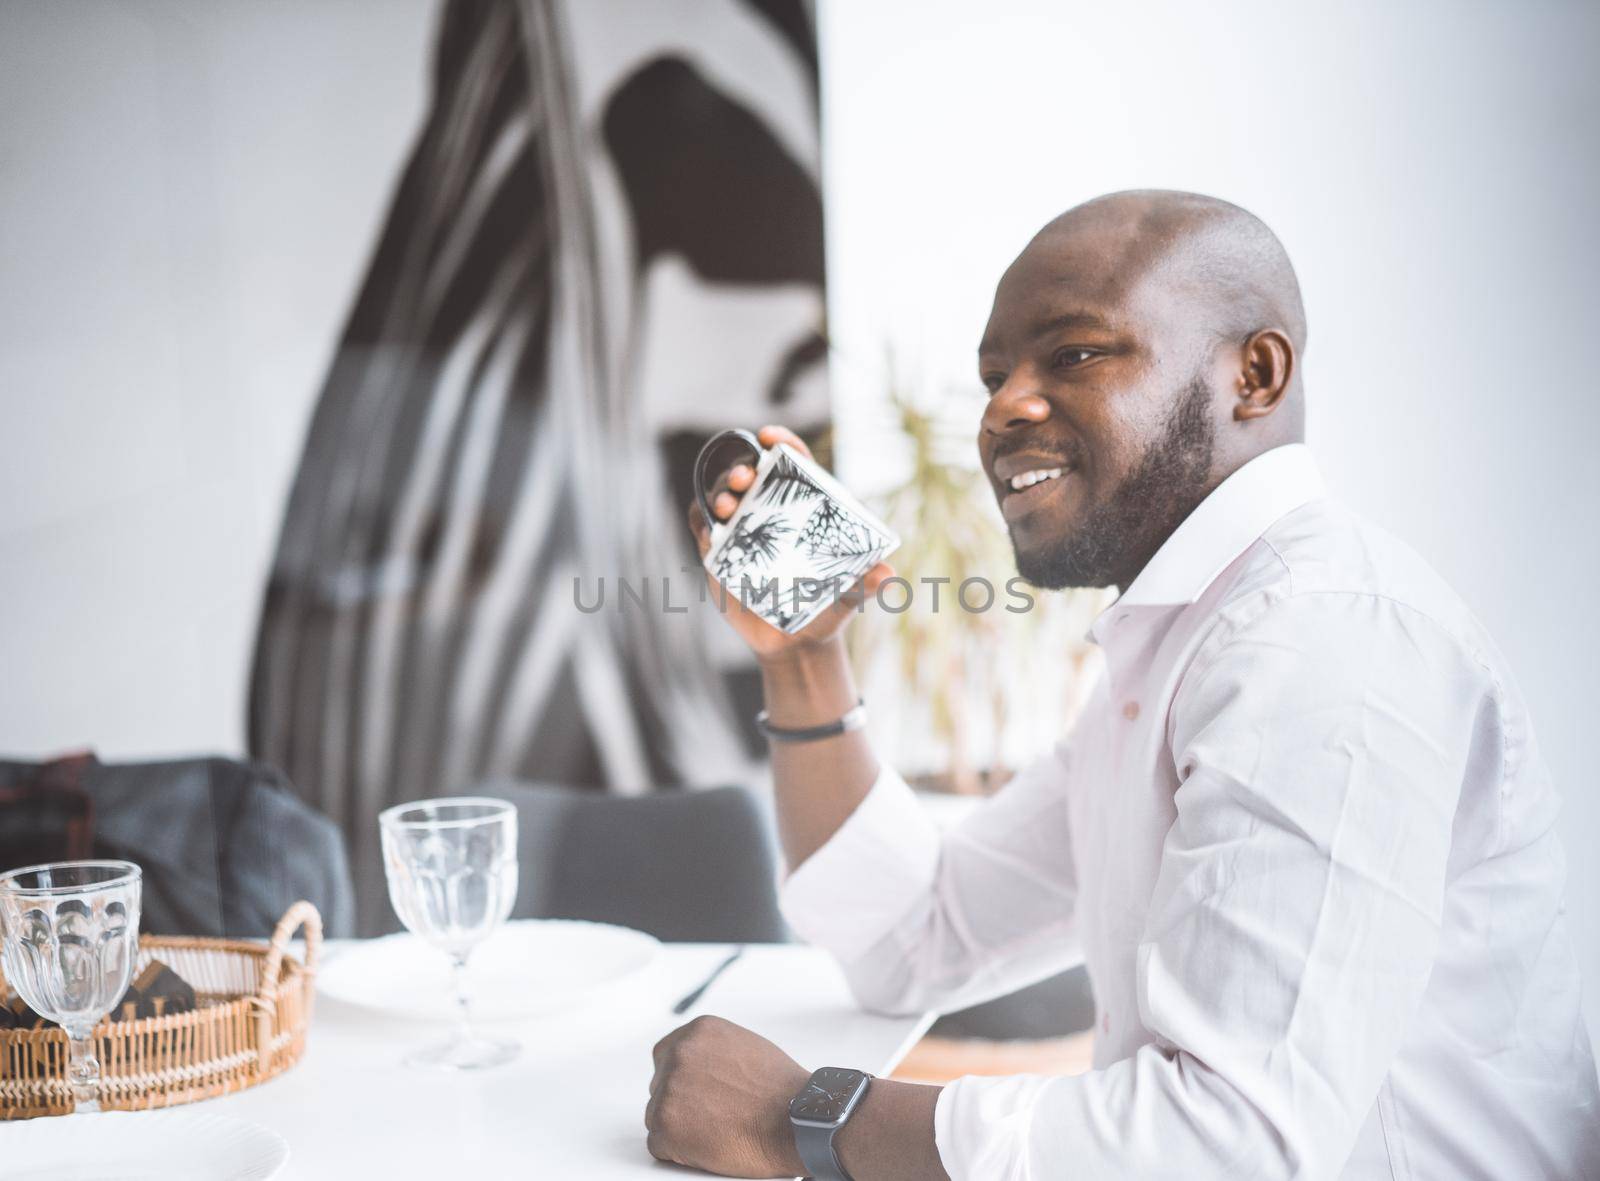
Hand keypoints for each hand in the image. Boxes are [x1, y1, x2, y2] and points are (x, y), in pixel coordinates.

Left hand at [645, 1015, 809, 1177]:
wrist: (794, 1121)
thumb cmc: (781, 1091)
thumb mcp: (745, 1047)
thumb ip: (714, 1051)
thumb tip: (702, 1066)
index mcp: (698, 1032)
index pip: (666, 1054)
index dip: (681, 1079)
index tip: (692, 1092)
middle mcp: (679, 1054)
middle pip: (660, 1085)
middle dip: (680, 1103)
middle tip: (709, 1117)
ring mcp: (669, 1088)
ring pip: (657, 1115)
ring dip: (680, 1127)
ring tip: (717, 1130)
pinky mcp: (665, 1124)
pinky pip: (658, 1145)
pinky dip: (679, 1152)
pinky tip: (709, 1145)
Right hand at [688, 424, 894, 664]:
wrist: (797, 644)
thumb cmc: (827, 609)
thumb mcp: (851, 595)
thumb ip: (867, 584)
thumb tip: (887, 576)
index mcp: (804, 508)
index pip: (794, 464)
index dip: (783, 444)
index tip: (772, 438)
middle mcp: (770, 511)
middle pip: (752, 475)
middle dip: (743, 468)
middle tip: (745, 479)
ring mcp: (742, 530)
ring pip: (723, 498)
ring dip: (719, 494)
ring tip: (727, 507)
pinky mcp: (719, 553)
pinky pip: (703, 529)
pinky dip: (701, 523)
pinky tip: (707, 531)